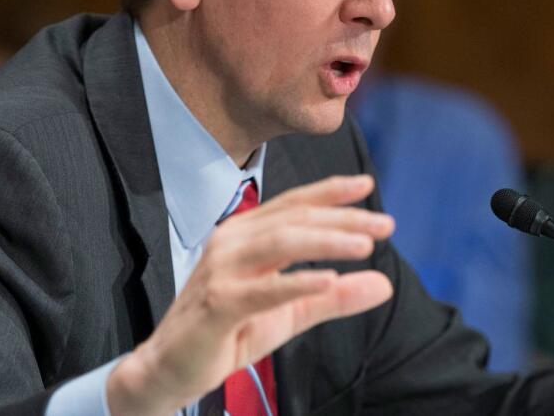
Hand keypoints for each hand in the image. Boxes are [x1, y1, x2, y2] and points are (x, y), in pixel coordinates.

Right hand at [106, 174, 393, 414]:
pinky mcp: (216, 304)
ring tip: (365, 244)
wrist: (169, 369)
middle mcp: (231, 242)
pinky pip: (263, 289)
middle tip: (384, 224)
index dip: (330, 192)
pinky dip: (297, 281)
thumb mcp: (290, 313)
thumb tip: (384, 284)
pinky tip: (329, 278)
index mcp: (245, 236)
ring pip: (280, 243)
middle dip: (342, 217)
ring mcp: (221, 271)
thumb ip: (334, 297)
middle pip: (294, 219)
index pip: (293, 205)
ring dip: (326, 241)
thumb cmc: (226, 334)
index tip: (367, 185)